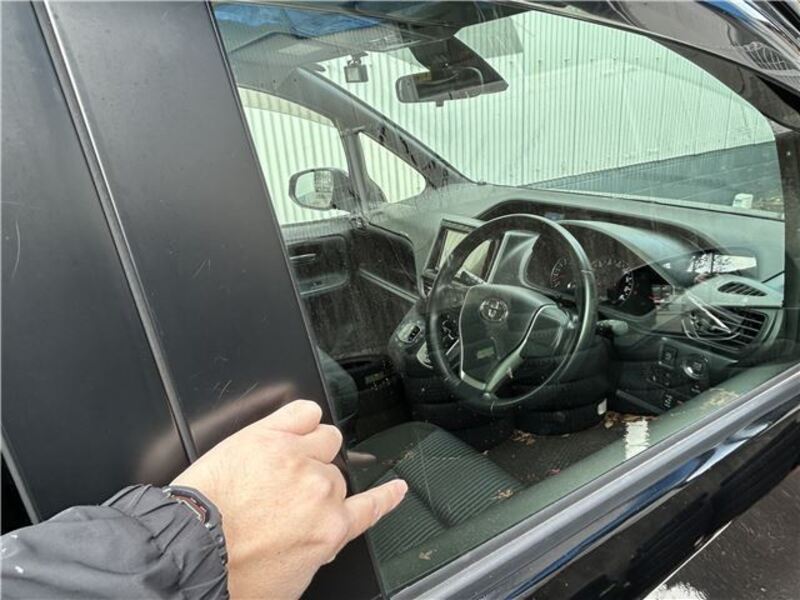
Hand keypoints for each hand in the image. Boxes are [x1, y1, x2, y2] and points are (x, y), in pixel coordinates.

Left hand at [172, 400, 406, 598]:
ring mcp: (297, 458)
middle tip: (286, 496)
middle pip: (339, 474)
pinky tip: (296, 424)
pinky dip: (304, 416)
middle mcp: (322, 490)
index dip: (386, 497)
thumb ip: (316, 550)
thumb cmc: (230, 572)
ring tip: (288, 460)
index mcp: (330, 529)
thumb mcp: (288, 581)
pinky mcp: (269, 435)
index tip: (395, 488)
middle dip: (318, 484)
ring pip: (327, 437)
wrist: (190, 550)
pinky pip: (304, 411)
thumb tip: (318, 537)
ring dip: (314, 447)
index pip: (370, 507)